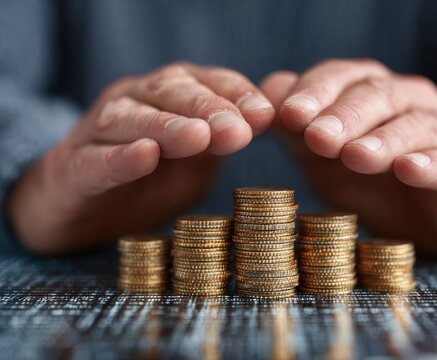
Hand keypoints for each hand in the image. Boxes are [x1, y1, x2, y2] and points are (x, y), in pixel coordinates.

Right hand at [9, 63, 274, 253]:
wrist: (80, 212)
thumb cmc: (146, 181)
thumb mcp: (194, 161)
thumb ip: (220, 140)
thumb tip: (263, 119)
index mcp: (167, 96)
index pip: (205, 82)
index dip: (236, 95)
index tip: (265, 114)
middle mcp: (133, 102)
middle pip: (170, 93)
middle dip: (207, 108)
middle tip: (237, 129)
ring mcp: (98, 132)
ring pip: (132, 119)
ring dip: (167, 126)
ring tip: (197, 137)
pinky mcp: (71, 169)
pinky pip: (95, 160)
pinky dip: (120, 157)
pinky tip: (145, 156)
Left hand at [261, 59, 436, 254]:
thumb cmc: (375, 183)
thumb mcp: (327, 161)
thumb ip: (298, 133)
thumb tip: (265, 100)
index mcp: (370, 93)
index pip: (340, 77)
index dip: (315, 92)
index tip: (289, 115)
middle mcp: (408, 102)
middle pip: (377, 94)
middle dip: (344, 115)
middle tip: (318, 137)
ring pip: (415, 124)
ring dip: (383, 138)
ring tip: (356, 155)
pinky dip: (431, 164)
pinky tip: (409, 170)